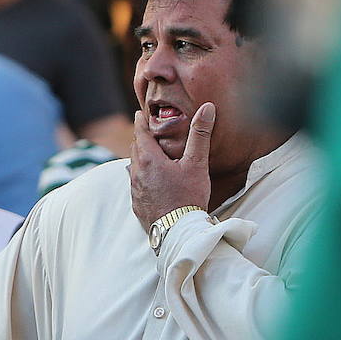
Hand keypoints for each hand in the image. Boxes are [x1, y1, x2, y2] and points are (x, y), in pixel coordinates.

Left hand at [128, 102, 214, 230]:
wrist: (178, 232)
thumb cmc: (188, 197)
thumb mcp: (197, 163)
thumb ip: (200, 134)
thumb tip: (207, 107)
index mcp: (149, 160)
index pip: (140, 134)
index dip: (140, 122)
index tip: (139, 113)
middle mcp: (137, 174)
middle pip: (135, 150)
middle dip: (140, 139)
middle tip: (145, 131)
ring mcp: (135, 190)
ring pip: (133, 167)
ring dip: (139, 158)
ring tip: (147, 154)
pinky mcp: (137, 205)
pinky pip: (135, 185)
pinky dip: (140, 177)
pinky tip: (148, 180)